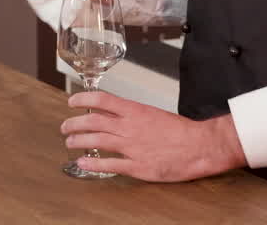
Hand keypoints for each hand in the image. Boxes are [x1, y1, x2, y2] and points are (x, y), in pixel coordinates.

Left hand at [61, 91, 246, 181]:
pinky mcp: (137, 166)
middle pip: (93, 121)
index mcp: (135, 110)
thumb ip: (133, 114)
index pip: (102, 99)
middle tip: (65, 127)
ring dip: (79, 141)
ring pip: (96, 141)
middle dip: (74, 123)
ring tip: (70, 142)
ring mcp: (132, 147)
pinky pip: (109, 164)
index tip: (72, 101)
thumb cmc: (181, 131)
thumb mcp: (153, 114)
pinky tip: (82, 163)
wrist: (200, 146)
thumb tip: (115, 113)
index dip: (82, 99)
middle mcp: (130, 127)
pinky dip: (92, 163)